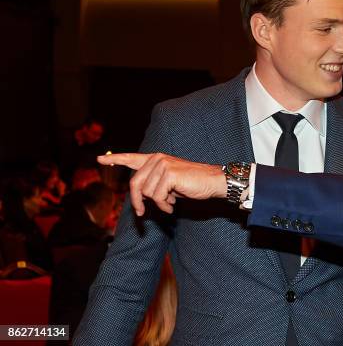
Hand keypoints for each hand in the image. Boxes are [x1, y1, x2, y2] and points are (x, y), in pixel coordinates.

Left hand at [97, 153, 225, 215]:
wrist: (213, 182)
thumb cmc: (193, 184)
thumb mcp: (169, 184)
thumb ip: (154, 185)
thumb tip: (139, 199)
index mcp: (156, 159)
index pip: (132, 158)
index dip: (116, 159)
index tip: (100, 159)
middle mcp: (157, 158)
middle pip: (135, 184)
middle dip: (137, 202)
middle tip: (142, 213)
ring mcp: (163, 165)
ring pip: (146, 192)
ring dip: (158, 204)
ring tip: (170, 203)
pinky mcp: (169, 174)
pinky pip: (157, 197)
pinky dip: (164, 206)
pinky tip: (172, 205)